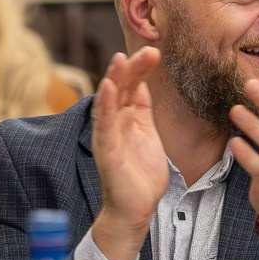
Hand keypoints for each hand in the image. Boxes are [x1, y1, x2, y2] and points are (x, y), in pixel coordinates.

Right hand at [88, 47, 169, 259]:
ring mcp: (108, 135)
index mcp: (127, 119)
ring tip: (121, 59)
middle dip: (133, 68)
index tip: (155, 53)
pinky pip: (103, 123)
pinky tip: (108, 87)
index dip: (141, 69)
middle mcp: (114, 123)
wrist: (136, 209)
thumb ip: (143, 112)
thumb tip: (143, 87)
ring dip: (115, 79)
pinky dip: (104, 104)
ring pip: (108, 100)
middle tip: (149, 50)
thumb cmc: (142, 177)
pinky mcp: (105, 149)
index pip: (132, 86)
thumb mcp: (148, 136)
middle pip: (120, 87)